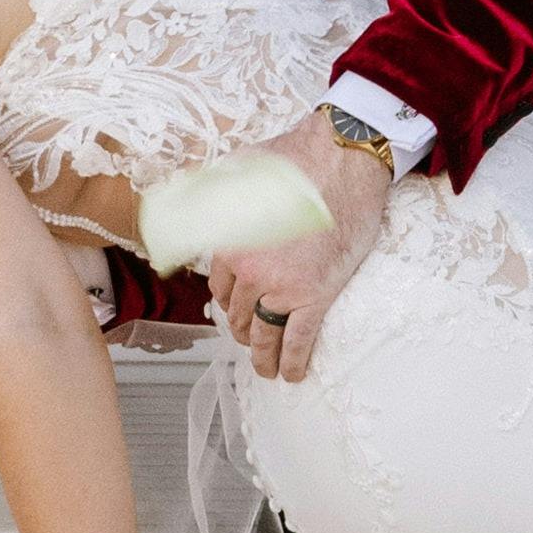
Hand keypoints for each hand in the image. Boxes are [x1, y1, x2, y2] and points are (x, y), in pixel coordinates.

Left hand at [219, 111, 393, 386]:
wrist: (343, 159)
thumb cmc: (296, 159)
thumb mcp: (236, 173)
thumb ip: (213, 194)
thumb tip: (190, 200)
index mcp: (229, 242)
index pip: (220, 287)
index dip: (227, 304)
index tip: (235, 313)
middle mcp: (249, 269)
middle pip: (239, 313)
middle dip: (243, 332)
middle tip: (251, 342)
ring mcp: (282, 286)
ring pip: (264, 332)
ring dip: (263, 355)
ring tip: (268, 368)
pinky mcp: (316, 295)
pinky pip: (299, 339)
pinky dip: (294, 361)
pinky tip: (294, 374)